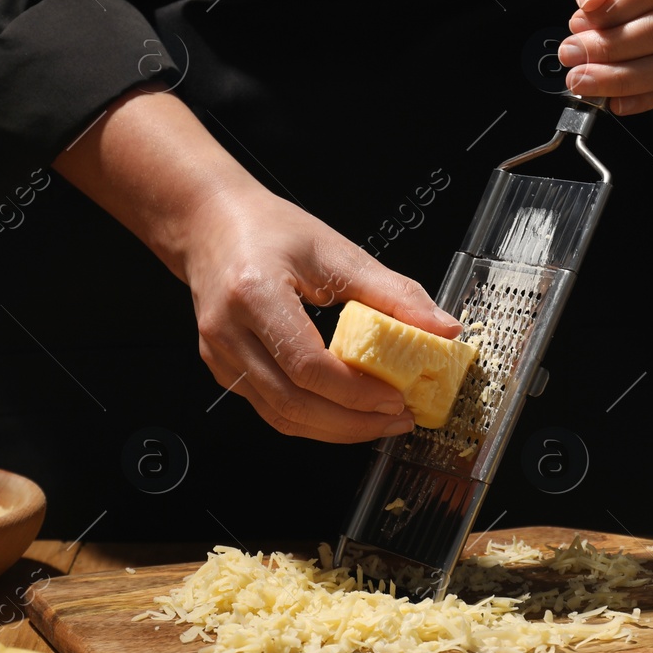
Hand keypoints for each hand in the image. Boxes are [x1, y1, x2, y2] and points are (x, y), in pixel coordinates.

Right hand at [182, 182, 461, 442]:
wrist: (210, 223)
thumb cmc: (268, 229)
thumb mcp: (337, 251)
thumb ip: (393, 292)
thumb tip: (442, 328)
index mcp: (254, 292)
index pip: (306, 364)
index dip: (355, 392)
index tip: (395, 397)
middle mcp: (228, 329)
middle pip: (292, 402)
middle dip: (352, 422)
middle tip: (396, 419)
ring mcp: (219, 354)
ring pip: (280, 416)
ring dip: (334, 429)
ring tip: (378, 421)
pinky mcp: (222, 368)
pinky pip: (270, 408)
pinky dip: (311, 418)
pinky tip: (344, 412)